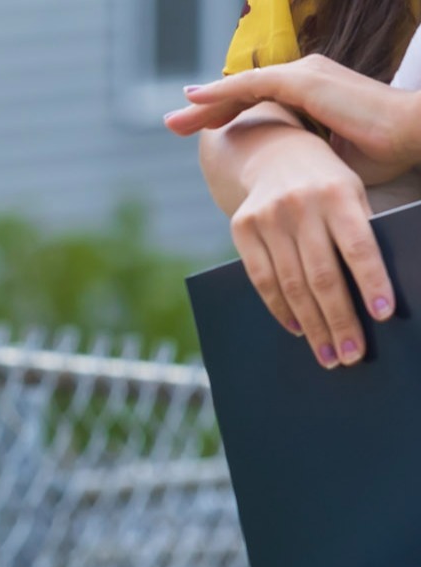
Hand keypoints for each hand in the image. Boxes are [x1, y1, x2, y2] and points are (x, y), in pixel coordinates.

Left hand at [165, 55, 420, 183]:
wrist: (412, 135)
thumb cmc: (382, 152)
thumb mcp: (328, 162)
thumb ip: (302, 167)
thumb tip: (279, 193)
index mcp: (313, 95)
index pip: (258, 103)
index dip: (226, 115)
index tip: (200, 131)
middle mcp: (306, 79)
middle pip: (242, 94)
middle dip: (206, 111)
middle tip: (172, 124)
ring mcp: (305, 76)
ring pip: (241, 87)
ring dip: (204, 104)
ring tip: (174, 119)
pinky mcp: (306, 81)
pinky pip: (252, 84)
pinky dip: (221, 92)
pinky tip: (195, 100)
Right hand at [224, 133, 394, 366]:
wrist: (272, 152)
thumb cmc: (326, 182)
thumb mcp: (350, 193)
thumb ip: (357, 232)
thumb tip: (372, 296)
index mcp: (337, 193)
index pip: (358, 246)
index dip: (371, 282)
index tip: (384, 316)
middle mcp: (299, 205)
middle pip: (322, 274)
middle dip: (340, 319)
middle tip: (352, 355)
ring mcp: (266, 217)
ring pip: (291, 284)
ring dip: (312, 325)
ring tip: (329, 354)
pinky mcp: (241, 227)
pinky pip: (261, 279)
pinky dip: (280, 308)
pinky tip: (297, 329)